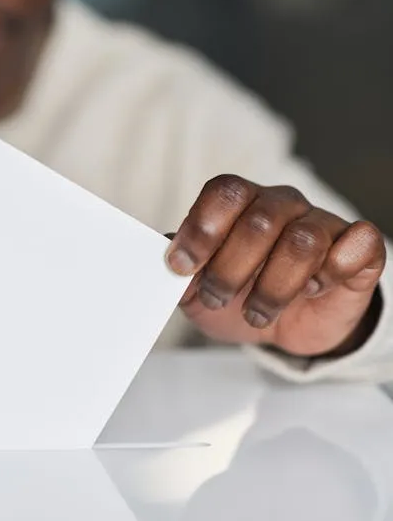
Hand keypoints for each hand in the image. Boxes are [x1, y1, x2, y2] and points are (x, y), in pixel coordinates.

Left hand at [166, 175, 385, 357]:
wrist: (287, 328)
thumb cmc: (240, 298)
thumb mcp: (197, 292)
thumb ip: (178, 274)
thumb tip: (158, 258)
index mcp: (240, 203)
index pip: (224, 192)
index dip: (201, 229)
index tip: (180, 266)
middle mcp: (282, 205)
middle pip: (258, 222)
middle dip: (230, 270)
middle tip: (217, 298)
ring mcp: (323, 223)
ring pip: (302, 243)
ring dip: (272, 288)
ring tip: (257, 312)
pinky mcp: (360, 248)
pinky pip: (356, 245)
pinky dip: (331, 273)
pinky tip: (314, 290)